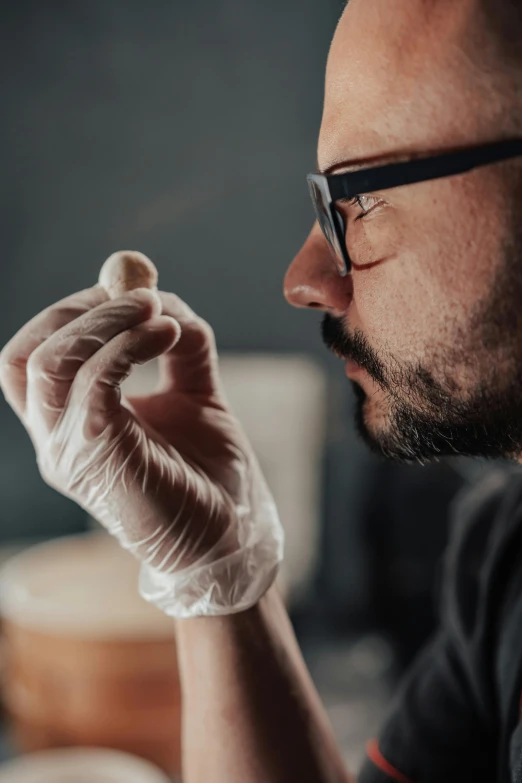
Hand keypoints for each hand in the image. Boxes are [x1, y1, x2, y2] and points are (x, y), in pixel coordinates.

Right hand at [0, 286, 282, 613]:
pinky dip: (127, 345)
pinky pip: (92, 383)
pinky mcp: (97, 458)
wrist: (230, 534)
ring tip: (159, 309)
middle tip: (141, 292)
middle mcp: (54, 441)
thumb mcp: (193, 395)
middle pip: (26, 355)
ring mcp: (68, 453)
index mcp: (68, 426)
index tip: (125, 290)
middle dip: (82, 309)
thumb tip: (166, 296)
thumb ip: (179, 348)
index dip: (69, 314)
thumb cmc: (208, 472)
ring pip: (52, 363)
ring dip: (107, 320)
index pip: (30, 358)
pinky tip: (168, 335)